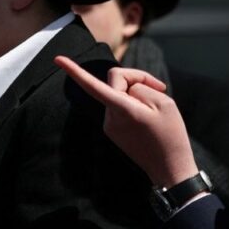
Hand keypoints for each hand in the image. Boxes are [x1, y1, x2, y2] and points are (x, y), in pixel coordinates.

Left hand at [54, 56, 199, 187]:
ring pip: (118, 95)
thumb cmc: (170, 135)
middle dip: (135, 80)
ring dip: (136, 95)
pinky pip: (120, 108)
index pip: (93, 85)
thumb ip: (140, 88)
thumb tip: (126, 88)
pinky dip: (133, 106)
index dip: (75, 71)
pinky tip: (148, 119)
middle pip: (116, 82)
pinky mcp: (112, 131)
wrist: (170, 169)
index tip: (57, 59)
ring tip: (155, 112)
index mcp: (122, 110)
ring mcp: (109, 126)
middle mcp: (110, 118)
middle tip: (160, 87)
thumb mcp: (164, 102)